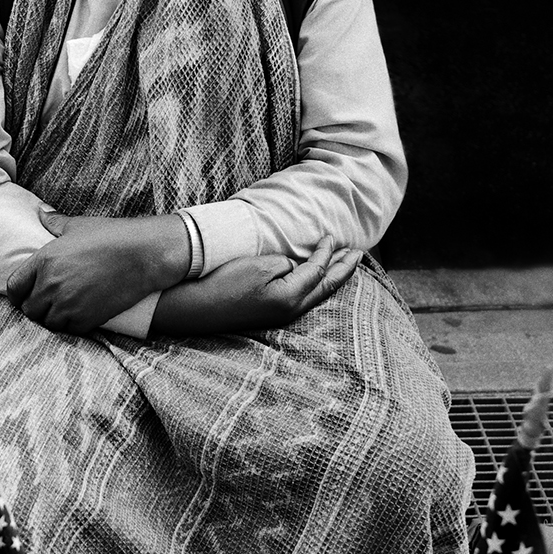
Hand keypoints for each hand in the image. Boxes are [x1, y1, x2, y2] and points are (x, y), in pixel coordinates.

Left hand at [6, 208, 190, 334]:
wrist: (144, 255)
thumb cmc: (113, 236)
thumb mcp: (79, 225)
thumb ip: (55, 223)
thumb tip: (41, 212)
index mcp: (44, 260)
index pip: (14, 287)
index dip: (18, 294)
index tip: (26, 295)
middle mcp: (50, 284)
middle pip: (29, 310)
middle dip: (37, 308)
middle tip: (49, 304)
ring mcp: (67, 304)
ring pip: (48, 323)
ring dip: (54, 319)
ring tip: (65, 310)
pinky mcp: (85, 319)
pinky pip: (68, 331)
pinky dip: (72, 326)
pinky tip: (80, 316)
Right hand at [151, 236, 361, 336]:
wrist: (194, 308)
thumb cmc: (224, 283)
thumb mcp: (259, 266)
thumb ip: (286, 265)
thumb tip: (294, 268)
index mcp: (291, 297)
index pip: (318, 270)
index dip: (327, 252)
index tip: (331, 236)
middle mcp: (290, 311)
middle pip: (326, 288)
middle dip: (343, 269)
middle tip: (358, 254)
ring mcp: (280, 317)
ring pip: (316, 296)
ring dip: (332, 278)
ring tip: (344, 265)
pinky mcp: (269, 316)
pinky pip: (303, 299)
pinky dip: (316, 286)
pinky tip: (316, 281)